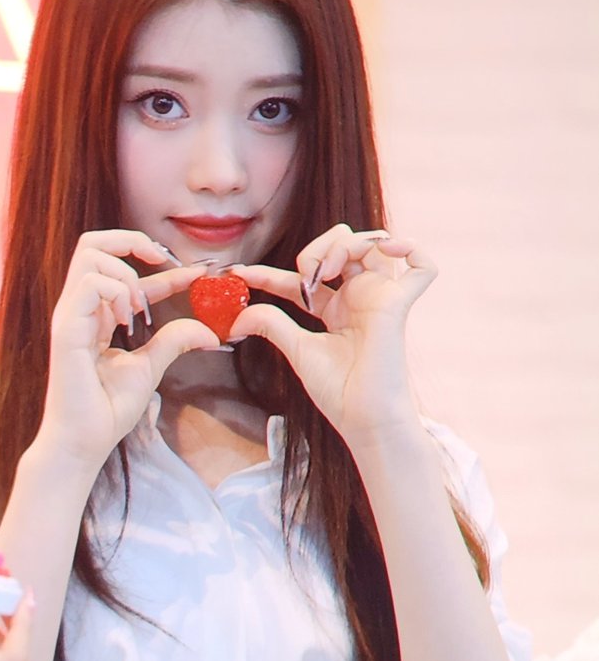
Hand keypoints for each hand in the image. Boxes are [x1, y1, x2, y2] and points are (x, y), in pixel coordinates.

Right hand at [39, 230, 218, 468]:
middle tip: (164, 262)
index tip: (198, 272)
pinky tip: (128, 320)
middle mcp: (79, 307)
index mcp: (95, 314)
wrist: (83, 442)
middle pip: (93, 243)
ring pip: (90, 253)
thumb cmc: (107, 409)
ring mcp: (69, 314)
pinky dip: (117, 292)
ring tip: (141, 307)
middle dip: (133, 241)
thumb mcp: (150, 367)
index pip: (126, 272)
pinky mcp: (66, 328)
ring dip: (127, 272)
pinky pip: (90, 284)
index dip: (164, 266)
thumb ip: (173, 341)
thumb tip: (210, 332)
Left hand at [229, 225, 436, 445]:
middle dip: (316, 249)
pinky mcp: (398, 304)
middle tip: (304, 277)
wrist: (361, 416)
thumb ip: (271, 325)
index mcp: (336, 309)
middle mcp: (359, 298)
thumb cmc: (337, 390)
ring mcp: (380, 298)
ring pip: (374, 243)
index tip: (240, 274)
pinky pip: (423, 268)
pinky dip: (410, 249)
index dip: (269, 273)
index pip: (301, 278)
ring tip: (325, 270)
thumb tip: (238, 317)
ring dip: (344, 244)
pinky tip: (385, 251)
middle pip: (343, 245)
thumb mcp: (296, 349)